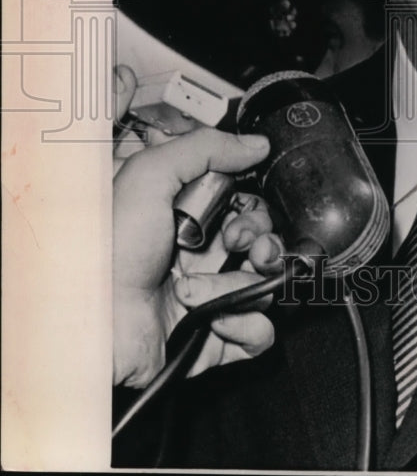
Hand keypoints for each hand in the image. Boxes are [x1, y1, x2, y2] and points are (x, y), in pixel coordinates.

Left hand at [112, 65, 280, 388]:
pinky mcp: (215, 330)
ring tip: (221, 286)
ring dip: (249, 280)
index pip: (239, 192)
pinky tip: (217, 320)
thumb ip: (205, 149)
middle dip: (258, 234)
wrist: (94, 331)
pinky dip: (247, 324)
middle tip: (237, 241)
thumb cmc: (105, 254)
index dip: (250, 193)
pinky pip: (258, 326)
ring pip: (263, 277)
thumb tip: (255, 143)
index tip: (244, 194)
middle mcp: (197, 246)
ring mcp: (208, 289)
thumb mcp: (148, 177)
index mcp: (183, 211)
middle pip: (259, 232)